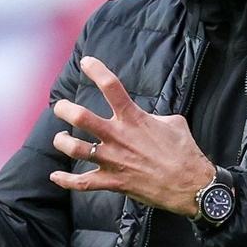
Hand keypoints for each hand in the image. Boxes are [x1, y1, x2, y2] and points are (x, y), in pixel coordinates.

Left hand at [49, 56, 213, 215]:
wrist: (191, 185)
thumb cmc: (185, 152)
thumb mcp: (173, 123)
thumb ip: (153, 116)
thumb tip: (147, 116)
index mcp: (134, 118)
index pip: (111, 86)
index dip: (96, 70)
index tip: (86, 62)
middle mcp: (119, 137)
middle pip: (82, 118)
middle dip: (65, 110)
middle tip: (60, 108)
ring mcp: (113, 160)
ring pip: (75, 149)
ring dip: (62, 142)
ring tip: (60, 138)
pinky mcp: (113, 182)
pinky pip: (82, 183)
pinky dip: (65, 181)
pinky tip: (55, 177)